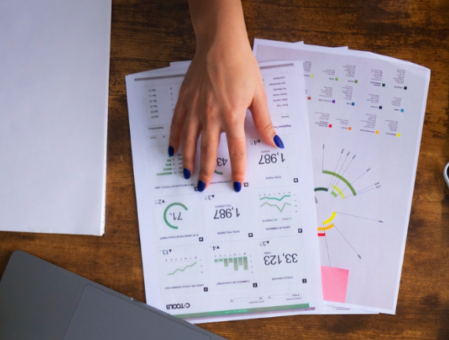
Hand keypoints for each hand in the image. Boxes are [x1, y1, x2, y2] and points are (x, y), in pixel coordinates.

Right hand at [167, 31, 281, 191]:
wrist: (220, 43)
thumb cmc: (242, 66)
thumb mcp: (258, 95)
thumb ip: (264, 122)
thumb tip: (275, 143)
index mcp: (232, 115)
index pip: (236, 150)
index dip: (237, 169)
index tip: (237, 184)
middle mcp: (211, 114)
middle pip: (208, 150)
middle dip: (206, 171)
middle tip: (203, 188)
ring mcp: (195, 107)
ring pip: (189, 140)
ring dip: (188, 160)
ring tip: (186, 175)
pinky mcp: (185, 99)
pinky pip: (178, 123)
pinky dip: (175, 139)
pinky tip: (174, 151)